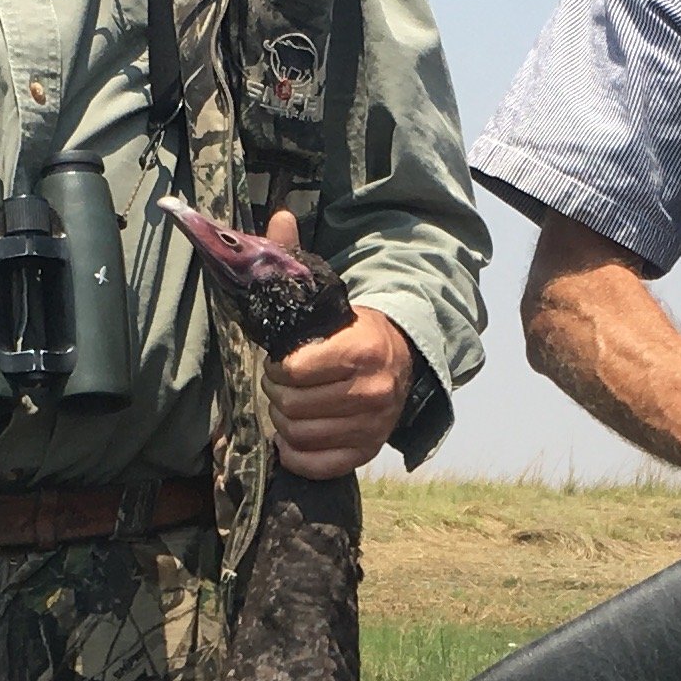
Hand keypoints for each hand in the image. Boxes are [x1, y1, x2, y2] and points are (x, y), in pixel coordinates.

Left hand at [266, 217, 415, 473]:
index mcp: (361, 349)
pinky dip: (297, 453)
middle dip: (278, 394)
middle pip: (293, 405)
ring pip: (299, 435)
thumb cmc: (351, 329)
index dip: (277, 366)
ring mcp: (373, 426)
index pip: (295, 370)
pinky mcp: (367, 452)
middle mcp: (373, 392)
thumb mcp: (328, 294)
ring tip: (292, 405)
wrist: (402, 359)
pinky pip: (315, 464)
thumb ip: (297, 256)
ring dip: (285, 421)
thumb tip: (278, 215)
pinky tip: (297, 434)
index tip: (281, 361)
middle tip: (284, 384)